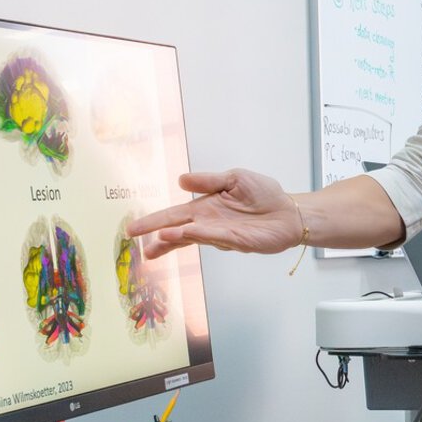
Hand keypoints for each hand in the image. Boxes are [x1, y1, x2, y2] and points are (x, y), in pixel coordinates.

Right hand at [127, 170, 302, 258]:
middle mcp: (208, 224)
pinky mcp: (237, 241)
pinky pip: (215, 237)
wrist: (289, 211)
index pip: (173, 216)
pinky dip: (200, 235)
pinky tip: (186, 233)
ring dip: (175, 238)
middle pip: (176, 231)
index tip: (132, 229)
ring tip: (158, 239)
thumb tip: (181, 180)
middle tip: (136, 243)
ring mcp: (221, 235)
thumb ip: (208, 180)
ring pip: (193, 237)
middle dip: (156, 236)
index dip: (153, 222)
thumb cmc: (264, 194)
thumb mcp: (234, 178)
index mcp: (204, 208)